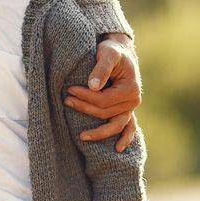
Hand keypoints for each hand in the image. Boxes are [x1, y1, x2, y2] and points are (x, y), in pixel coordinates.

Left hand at [65, 34, 141, 150]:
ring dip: (99, 132)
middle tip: (65, 101)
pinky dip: (125, 138)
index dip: (85, 97)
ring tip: (81, 137)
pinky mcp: (126, 109)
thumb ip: (101, 68)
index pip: (103, 100)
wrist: (120, 51)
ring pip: (115, 125)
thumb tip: (92, 86)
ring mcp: (130, 107)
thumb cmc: (112, 51)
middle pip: (106, 113)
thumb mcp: (107, 53)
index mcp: (130, 89)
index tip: (69, 90)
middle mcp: (133, 101)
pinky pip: (128, 128)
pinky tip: (118, 149)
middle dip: (84, 108)